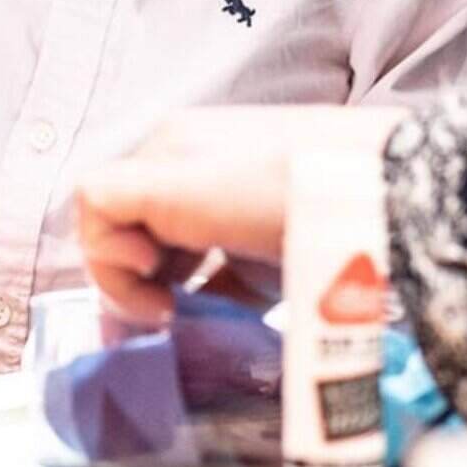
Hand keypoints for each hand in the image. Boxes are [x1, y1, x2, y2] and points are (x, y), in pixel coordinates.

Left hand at [75, 104, 407, 321]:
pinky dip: (111, 254)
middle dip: (129, 277)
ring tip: (164, 308)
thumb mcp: (266, 261)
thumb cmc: (333, 224)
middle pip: (122, 215)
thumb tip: (186, 318)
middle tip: (160, 321)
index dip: (146, 271)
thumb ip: (221, 282)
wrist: (371, 192)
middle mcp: (181, 145)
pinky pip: (95, 201)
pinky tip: (154, 285)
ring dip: (121, 271)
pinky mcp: (157, 174)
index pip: (147, 213)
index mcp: (209, 159)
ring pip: (102, 210)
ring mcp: (167, 152)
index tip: (172, 315)